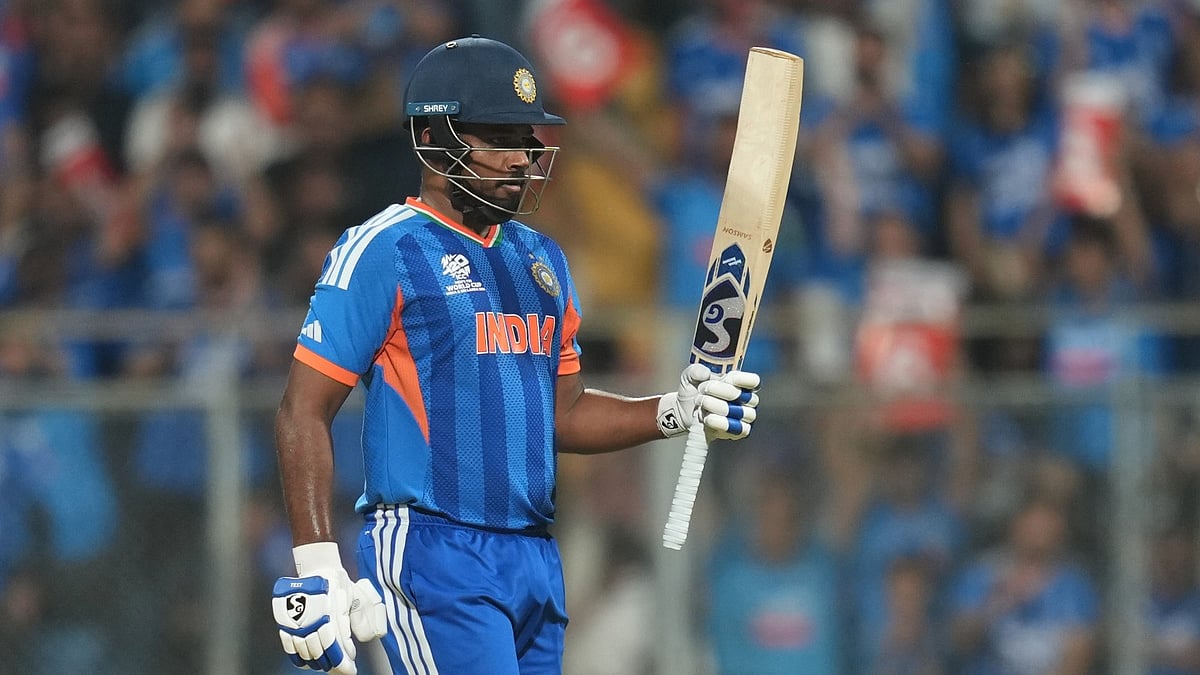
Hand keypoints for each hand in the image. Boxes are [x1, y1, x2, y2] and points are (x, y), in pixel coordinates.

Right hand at [272, 543, 386, 673]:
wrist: (317, 566)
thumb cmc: (338, 582)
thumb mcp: (356, 596)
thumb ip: (362, 617)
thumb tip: (366, 638)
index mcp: (330, 610)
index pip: (335, 643)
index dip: (342, 659)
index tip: (350, 668)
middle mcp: (311, 617)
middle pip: (320, 651)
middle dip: (332, 664)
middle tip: (342, 670)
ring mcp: (297, 620)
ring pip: (306, 651)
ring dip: (318, 662)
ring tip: (328, 666)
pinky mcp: (285, 621)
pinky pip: (289, 645)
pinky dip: (298, 657)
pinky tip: (307, 663)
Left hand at [657, 363, 759, 439]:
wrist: (683, 412)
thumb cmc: (692, 392)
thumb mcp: (690, 376)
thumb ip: (696, 370)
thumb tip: (705, 374)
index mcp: (739, 384)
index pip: (753, 381)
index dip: (743, 379)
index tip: (729, 378)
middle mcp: (745, 400)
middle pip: (745, 396)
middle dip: (722, 391)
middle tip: (703, 389)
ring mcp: (743, 417)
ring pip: (741, 413)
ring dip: (718, 407)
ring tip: (702, 403)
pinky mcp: (737, 432)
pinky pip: (738, 430)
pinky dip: (721, 423)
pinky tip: (707, 418)